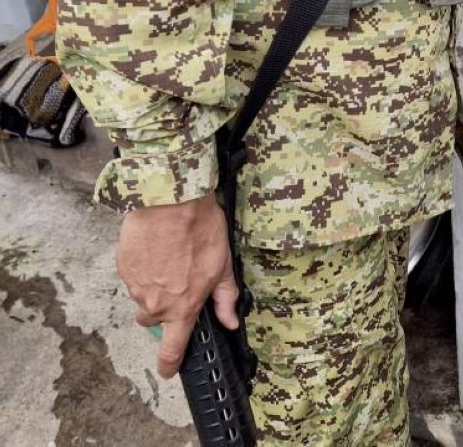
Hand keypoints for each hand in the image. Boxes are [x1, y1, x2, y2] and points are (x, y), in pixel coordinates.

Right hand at [117, 193, 238, 378]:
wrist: (169, 200)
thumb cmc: (200, 228)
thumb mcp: (222, 263)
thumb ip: (225, 297)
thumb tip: (230, 321)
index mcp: (182, 306)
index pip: (172, 350)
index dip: (170, 365)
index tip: (169, 370)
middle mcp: (156, 303)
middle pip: (155, 319)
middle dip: (165, 306)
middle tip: (179, 281)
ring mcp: (136, 287)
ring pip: (143, 296)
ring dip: (154, 286)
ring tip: (169, 258)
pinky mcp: (123, 268)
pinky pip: (133, 277)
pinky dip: (143, 268)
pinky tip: (156, 249)